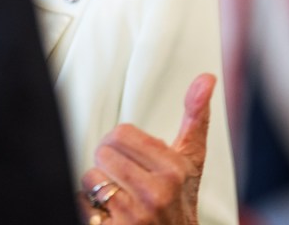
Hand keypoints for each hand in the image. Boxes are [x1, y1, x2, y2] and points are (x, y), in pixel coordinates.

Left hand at [77, 73, 214, 224]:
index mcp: (173, 169)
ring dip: (96, 187)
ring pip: (90, 178)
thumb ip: (196, 117)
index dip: (121, 145)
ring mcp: (135, 216)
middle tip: (123, 179)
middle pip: (103, 153)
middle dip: (108, 165)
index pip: (121, 134)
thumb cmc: (180, 201)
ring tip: (115, 196)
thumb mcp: (192, 161)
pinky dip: (88, 208)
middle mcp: (156, 194)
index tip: (132, 158)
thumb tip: (207, 77)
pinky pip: (82, 204)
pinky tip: (107, 214)